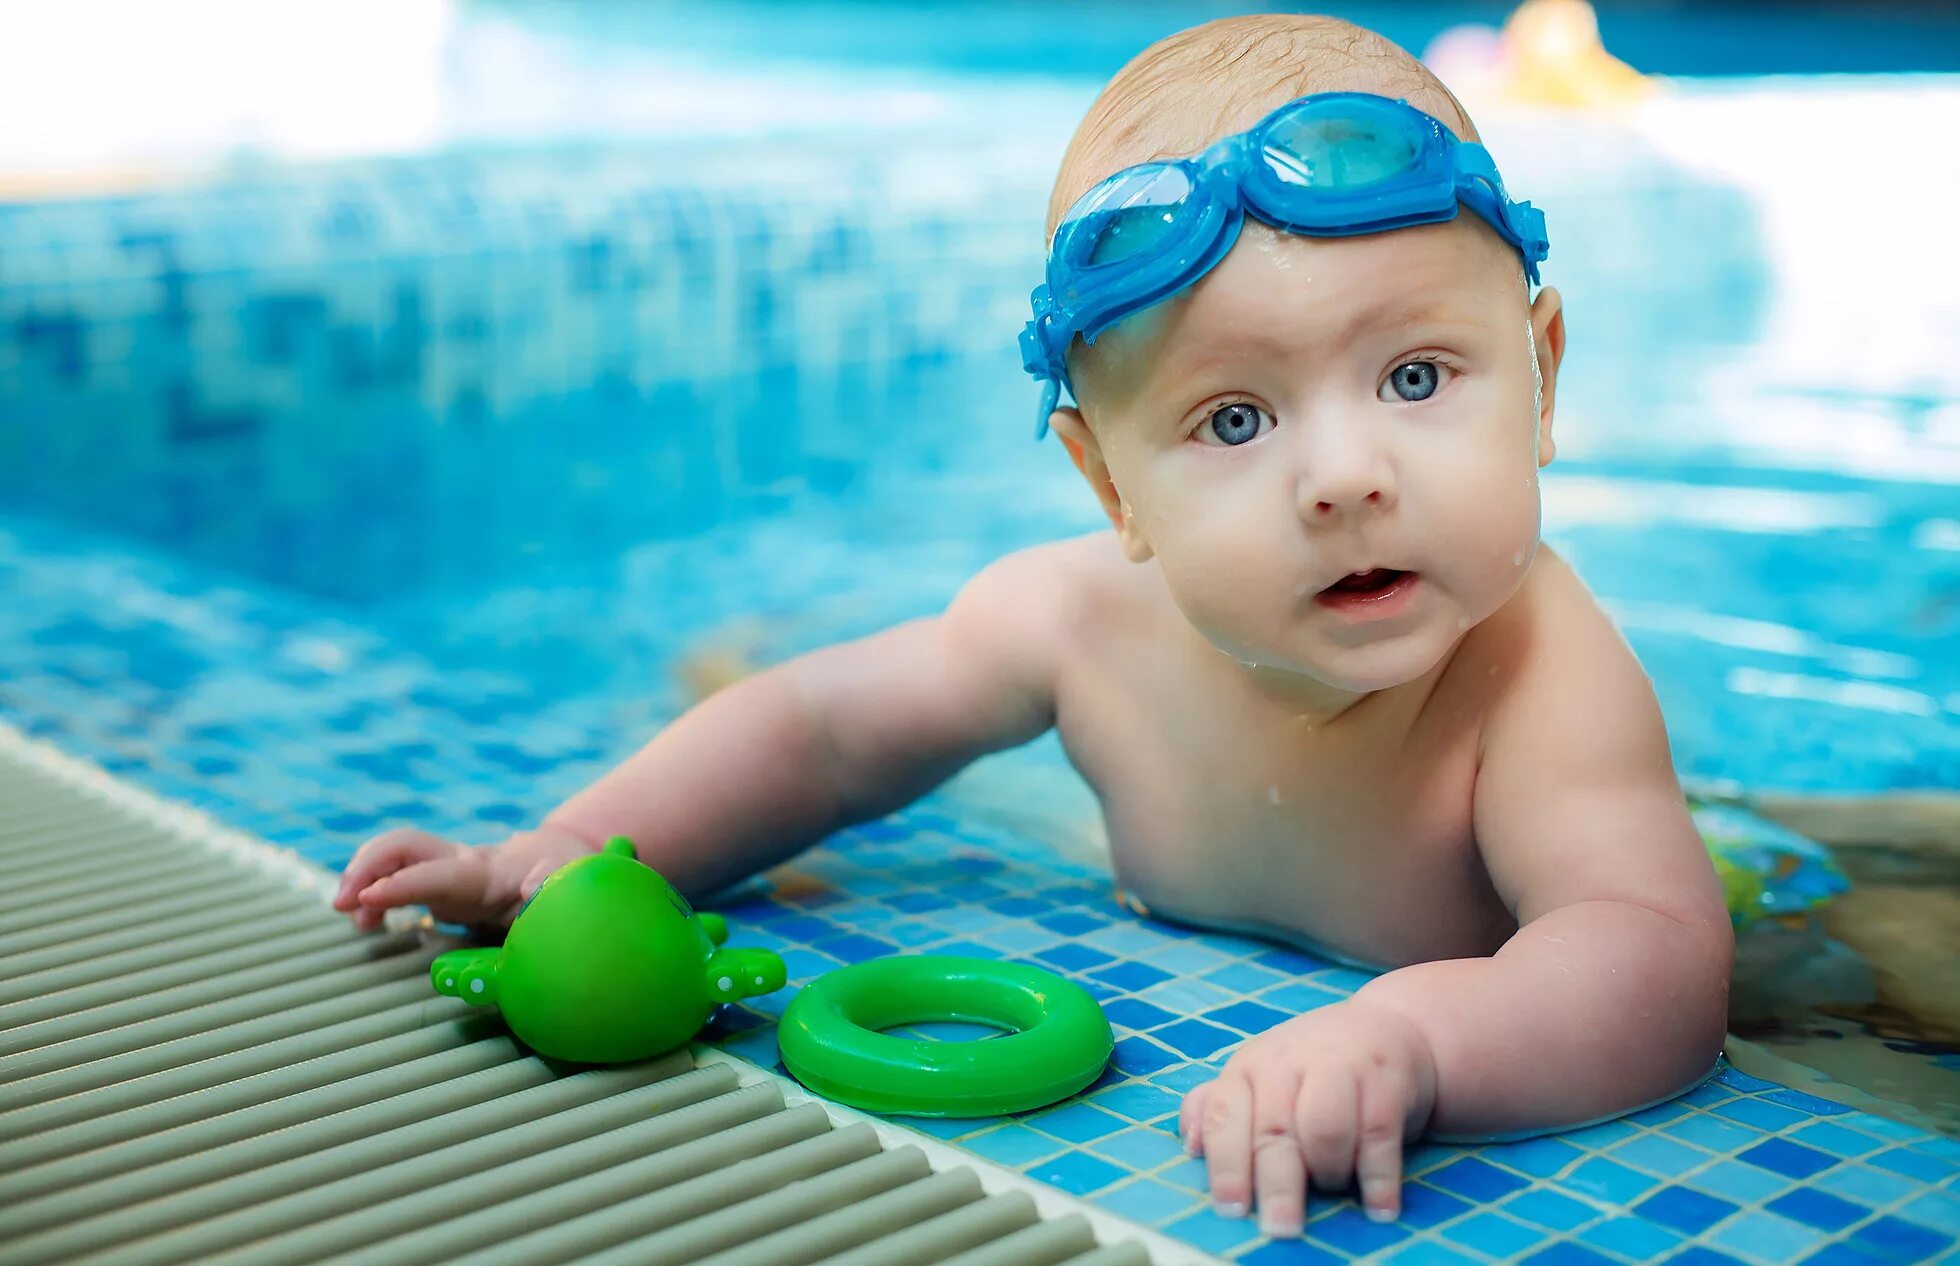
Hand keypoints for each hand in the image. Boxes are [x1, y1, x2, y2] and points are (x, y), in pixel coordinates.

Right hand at [331, 825, 598, 932]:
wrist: (571, 859)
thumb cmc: (570, 878)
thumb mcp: (572, 886)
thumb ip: (552, 893)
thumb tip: (536, 890)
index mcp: (490, 870)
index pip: (439, 873)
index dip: (404, 885)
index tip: (368, 900)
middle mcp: (461, 863)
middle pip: (403, 846)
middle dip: (367, 867)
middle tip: (342, 903)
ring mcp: (447, 870)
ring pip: (394, 858)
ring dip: (362, 879)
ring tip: (350, 917)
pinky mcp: (441, 885)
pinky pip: (398, 878)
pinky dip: (375, 896)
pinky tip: (367, 924)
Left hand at [1179, 1000, 1436, 1235]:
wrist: (1389, 1028)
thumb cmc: (1311, 1067)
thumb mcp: (1261, 1078)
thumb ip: (1218, 1108)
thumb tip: (1190, 1146)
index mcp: (1249, 1068)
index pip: (1225, 1115)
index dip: (1225, 1165)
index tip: (1231, 1209)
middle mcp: (1288, 1063)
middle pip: (1275, 1130)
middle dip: (1277, 1185)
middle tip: (1280, 1228)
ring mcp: (1339, 1066)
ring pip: (1325, 1129)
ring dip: (1328, 1172)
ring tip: (1333, 1190)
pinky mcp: (1385, 1080)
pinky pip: (1378, 1135)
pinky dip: (1378, 1178)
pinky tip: (1380, 1207)